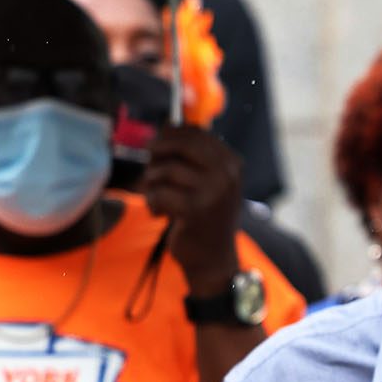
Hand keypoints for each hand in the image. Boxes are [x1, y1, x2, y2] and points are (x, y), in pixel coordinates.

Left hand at [140, 125, 243, 295]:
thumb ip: (190, 154)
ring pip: (165, 170)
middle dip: (157, 151)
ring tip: (158, 199)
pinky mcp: (195, 209)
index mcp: (232, 163)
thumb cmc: (204, 217)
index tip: (157, 146)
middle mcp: (227, 174)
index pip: (196, 133)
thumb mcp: (206, 182)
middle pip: (180, 143)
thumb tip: (168, 122)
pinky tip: (161, 215)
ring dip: (152, 184)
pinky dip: (152, 204)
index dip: (170, 134)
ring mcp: (214, 191)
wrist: (213, 259)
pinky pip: (158, 193)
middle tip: (149, 166)